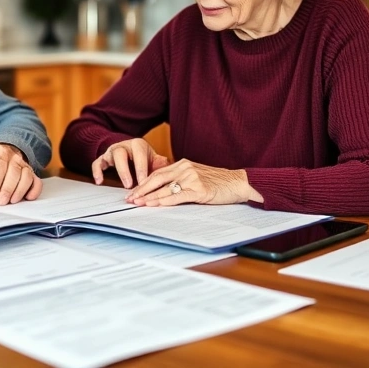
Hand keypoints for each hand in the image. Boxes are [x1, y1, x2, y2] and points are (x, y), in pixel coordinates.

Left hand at [0, 142, 42, 204]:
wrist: (3, 149)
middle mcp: (4, 152)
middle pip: (1, 167)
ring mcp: (19, 160)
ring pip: (20, 173)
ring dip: (14, 189)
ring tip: (6, 202)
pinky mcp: (29, 169)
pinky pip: (35, 179)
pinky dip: (33, 189)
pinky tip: (27, 198)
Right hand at [91, 138, 169, 188]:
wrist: (131, 151)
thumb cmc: (145, 158)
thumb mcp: (154, 159)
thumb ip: (161, 165)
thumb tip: (168, 169)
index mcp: (138, 144)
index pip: (138, 155)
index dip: (141, 169)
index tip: (144, 183)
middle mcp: (123, 145)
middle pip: (121, 154)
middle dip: (126, 171)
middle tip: (131, 185)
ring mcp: (112, 152)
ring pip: (110, 157)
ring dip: (117, 171)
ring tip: (124, 185)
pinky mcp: (103, 158)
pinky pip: (97, 163)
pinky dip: (97, 171)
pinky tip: (99, 182)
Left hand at [124, 159, 263, 206]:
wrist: (238, 183)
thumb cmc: (218, 182)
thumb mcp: (196, 176)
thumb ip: (180, 179)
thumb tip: (162, 190)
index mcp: (182, 164)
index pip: (157, 173)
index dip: (143, 183)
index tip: (133, 192)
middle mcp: (185, 168)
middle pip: (157, 179)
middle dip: (141, 190)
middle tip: (130, 199)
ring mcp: (192, 178)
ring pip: (165, 188)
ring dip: (150, 197)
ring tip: (138, 204)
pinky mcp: (199, 190)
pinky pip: (178, 196)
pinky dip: (165, 201)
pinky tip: (156, 205)